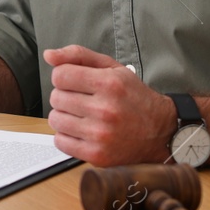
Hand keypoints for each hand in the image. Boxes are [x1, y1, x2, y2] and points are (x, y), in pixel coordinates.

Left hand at [44, 46, 175, 165]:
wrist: (160, 131)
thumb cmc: (133, 97)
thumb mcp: (112, 68)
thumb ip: (79, 56)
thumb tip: (49, 55)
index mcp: (109, 84)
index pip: (60, 75)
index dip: (64, 77)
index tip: (75, 82)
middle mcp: (105, 109)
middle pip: (56, 97)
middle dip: (65, 96)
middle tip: (83, 101)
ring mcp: (101, 134)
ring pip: (55, 119)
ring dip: (64, 116)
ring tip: (83, 116)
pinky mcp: (97, 154)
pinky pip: (60, 142)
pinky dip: (67, 136)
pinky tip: (83, 131)